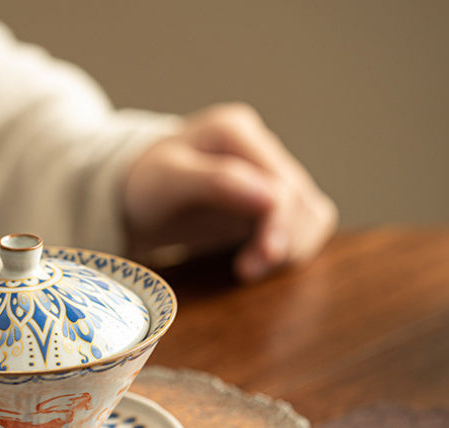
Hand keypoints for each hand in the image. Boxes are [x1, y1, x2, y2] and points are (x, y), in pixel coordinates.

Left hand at [122, 103, 337, 280]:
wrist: (136, 192)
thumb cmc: (147, 185)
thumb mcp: (167, 181)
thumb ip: (216, 183)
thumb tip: (271, 199)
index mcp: (235, 133)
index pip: (280, 186)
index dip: (276, 230)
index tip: (249, 269)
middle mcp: (260, 147)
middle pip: (301, 202)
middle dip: (281, 243)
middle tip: (247, 272)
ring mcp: (271, 172)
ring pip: (311, 213)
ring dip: (293, 246)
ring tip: (252, 265)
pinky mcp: (274, 198)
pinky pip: (306, 222)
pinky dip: (294, 245)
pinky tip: (262, 257)